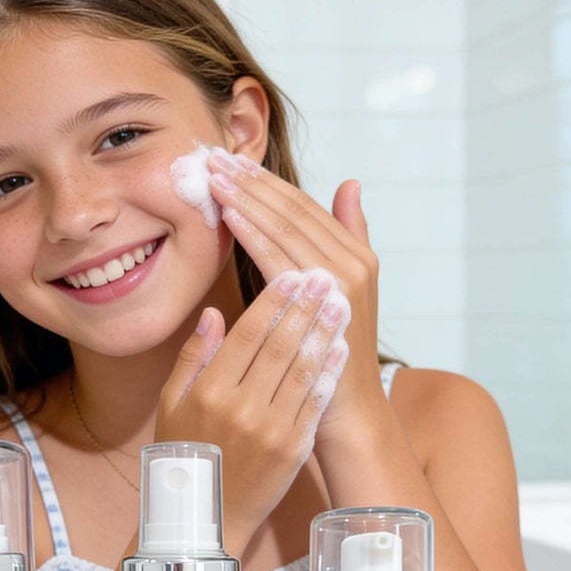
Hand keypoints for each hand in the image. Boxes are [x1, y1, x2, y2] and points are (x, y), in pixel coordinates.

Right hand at [153, 273, 347, 552]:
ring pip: (302, 370)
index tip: (291, 274)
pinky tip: (340, 348)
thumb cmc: (185, 457)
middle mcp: (241, 408)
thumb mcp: (171, 406)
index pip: (247, 336)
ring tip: (340, 302)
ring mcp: (271, 430)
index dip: (272, 302)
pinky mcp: (292, 449)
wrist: (206, 519)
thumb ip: (193, 358)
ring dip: (324, 333)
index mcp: (209, 392)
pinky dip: (328, 373)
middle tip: (324, 277)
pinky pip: (314, 403)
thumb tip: (212, 314)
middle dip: (305, 308)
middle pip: (280, 346)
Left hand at [206, 150, 388, 449]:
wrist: (347, 414)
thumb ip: (345, 238)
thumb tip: (350, 184)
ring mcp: (341, 281)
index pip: (304, 206)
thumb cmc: (332, 356)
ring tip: (213, 176)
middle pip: (293, 209)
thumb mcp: (341, 292)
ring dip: (247, 198)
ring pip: (285, 227)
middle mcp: (353, 263)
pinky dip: (255, 234)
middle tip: (214, 156)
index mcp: (357, 256)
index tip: (232, 160)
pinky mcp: (323, 302)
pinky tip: (229, 216)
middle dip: (250, 181)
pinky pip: (281, 259)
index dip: (267, 181)